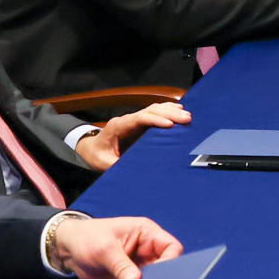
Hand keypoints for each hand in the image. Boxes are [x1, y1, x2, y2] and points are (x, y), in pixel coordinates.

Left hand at [51, 215, 182, 278]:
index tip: (160, 277)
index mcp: (147, 234)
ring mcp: (141, 267)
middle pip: (168, 267)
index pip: (172, 248)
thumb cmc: (88, 238)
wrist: (68, 250)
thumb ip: (121, 266)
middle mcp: (148, 251)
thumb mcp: (104, 249)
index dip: (171, 262)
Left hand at [74, 102, 192, 172]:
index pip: (139, 119)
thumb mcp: (103, 163)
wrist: (91, 148)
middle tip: (187, 118)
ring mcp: (134, 119)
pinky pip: (155, 112)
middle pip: (150, 111)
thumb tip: (132, 169)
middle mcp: (127, 119)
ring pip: (154, 109)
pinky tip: (179, 110)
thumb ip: (115, 164)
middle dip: (169, 113)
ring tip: (187, 115)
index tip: (170, 125)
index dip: (155, 120)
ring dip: (171, 110)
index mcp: (118, 126)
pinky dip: (167, 110)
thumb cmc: (97, 155)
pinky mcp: (139, 123)